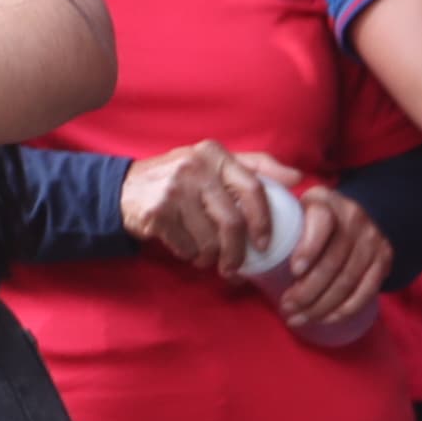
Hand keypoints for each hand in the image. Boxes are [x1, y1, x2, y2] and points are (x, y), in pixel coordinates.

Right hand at [121, 139, 279, 274]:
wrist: (124, 188)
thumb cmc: (180, 178)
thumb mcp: (214, 163)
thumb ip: (256, 167)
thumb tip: (297, 177)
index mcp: (214, 153)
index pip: (252, 188)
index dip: (263, 220)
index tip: (265, 243)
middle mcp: (194, 167)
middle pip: (232, 222)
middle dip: (237, 252)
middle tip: (235, 267)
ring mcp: (173, 189)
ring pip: (209, 240)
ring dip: (210, 257)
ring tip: (206, 257)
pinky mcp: (157, 212)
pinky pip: (186, 247)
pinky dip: (190, 255)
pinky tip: (186, 248)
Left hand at [275, 177, 391, 326]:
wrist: (358, 211)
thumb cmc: (311, 216)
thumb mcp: (295, 205)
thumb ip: (273, 220)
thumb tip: (238, 261)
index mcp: (326, 202)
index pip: (321, 223)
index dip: (309, 248)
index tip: (293, 272)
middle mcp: (354, 219)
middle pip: (332, 261)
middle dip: (308, 291)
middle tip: (287, 308)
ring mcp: (371, 240)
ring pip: (347, 280)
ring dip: (322, 305)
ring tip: (299, 318)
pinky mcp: (383, 259)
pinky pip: (367, 290)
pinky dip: (345, 309)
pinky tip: (326, 319)